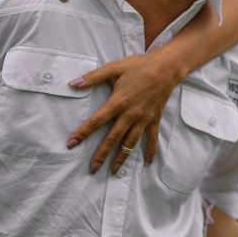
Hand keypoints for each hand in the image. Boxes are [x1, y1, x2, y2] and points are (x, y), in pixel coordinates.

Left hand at [67, 51, 185, 173]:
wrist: (166, 67)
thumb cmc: (139, 66)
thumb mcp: (114, 68)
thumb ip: (93, 77)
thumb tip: (73, 83)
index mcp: (118, 102)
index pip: (96, 121)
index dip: (82, 133)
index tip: (71, 144)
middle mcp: (130, 114)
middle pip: (112, 138)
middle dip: (101, 154)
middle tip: (92, 168)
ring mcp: (143, 119)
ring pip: (130, 142)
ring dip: (121, 157)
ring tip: (113, 170)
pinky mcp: (154, 119)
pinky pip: (152, 138)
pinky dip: (150, 150)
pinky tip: (147, 161)